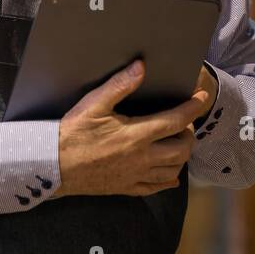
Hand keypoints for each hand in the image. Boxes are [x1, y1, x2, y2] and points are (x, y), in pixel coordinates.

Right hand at [56, 60, 212, 197]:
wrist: (53, 165)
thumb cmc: (73, 132)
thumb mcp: (95, 103)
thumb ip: (120, 85)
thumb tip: (141, 66)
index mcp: (137, 134)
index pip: (177, 120)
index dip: (193, 107)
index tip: (201, 97)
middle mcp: (142, 157)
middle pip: (182, 149)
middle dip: (189, 134)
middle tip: (184, 122)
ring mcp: (135, 175)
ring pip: (173, 170)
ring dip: (181, 156)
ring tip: (177, 142)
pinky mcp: (126, 187)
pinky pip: (155, 188)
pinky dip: (168, 180)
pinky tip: (170, 174)